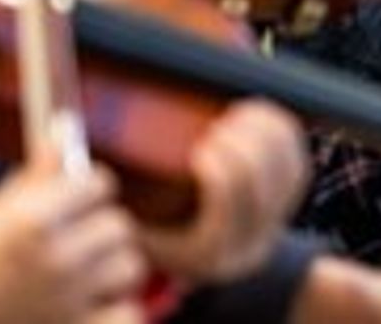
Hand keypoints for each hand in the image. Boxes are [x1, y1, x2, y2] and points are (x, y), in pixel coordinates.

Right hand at [0, 166, 145, 323]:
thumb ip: (31, 184)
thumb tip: (61, 138)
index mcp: (29, 222)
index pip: (99, 182)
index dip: (87, 189)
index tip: (78, 199)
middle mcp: (55, 258)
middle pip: (119, 224)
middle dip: (97, 230)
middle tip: (73, 243)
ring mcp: (68, 301)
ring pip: (128, 266)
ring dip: (109, 271)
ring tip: (77, 280)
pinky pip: (128, 315)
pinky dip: (113, 312)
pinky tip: (87, 310)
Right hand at [136, 99, 308, 284]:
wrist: (210, 264)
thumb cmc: (163, 242)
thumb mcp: (136, 232)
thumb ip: (118, 203)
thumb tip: (83, 155)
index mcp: (211, 250)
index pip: (229, 200)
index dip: (221, 166)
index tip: (201, 145)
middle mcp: (249, 240)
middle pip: (261, 180)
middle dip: (243, 143)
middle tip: (218, 125)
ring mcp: (275, 220)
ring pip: (286, 168)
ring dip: (264, 134)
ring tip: (237, 114)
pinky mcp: (290, 200)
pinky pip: (297, 162)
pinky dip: (281, 133)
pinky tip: (257, 115)